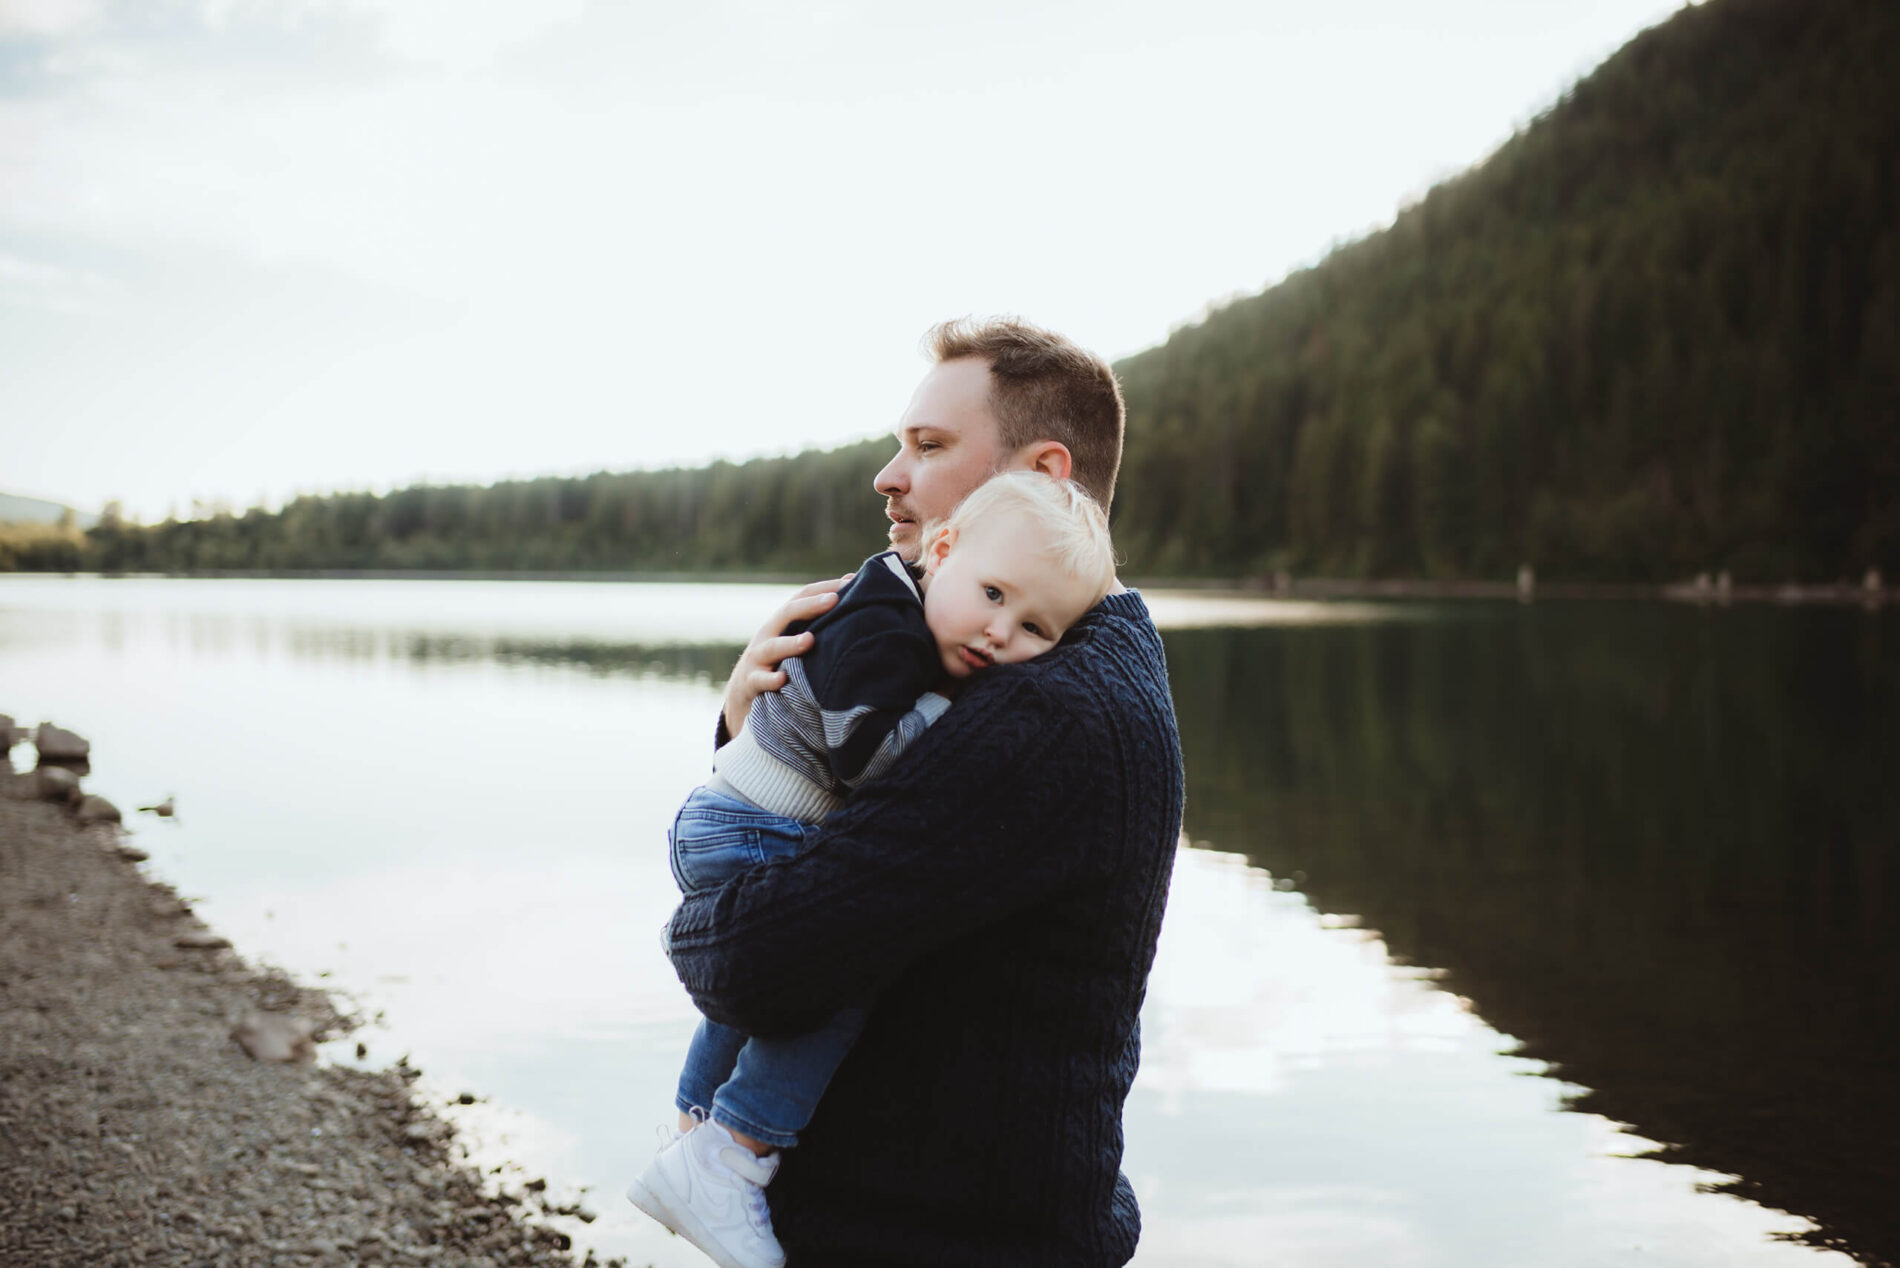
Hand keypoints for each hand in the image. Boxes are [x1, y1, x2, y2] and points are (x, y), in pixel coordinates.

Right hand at [721, 575, 851, 737]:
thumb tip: (853, 601)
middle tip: (833, 600)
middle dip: (811, 606)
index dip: (824, 588)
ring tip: (809, 640)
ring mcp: (758, 658)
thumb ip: (817, 625)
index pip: (802, 596)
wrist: (744, 695)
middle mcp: (769, 634)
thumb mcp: (794, 641)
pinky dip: (771, 680)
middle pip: (787, 614)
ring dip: (791, 644)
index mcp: (782, 622)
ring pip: (773, 648)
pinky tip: (783, 680)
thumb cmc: (780, 663)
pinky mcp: (751, 682)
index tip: (850, 581)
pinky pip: (760, 680)